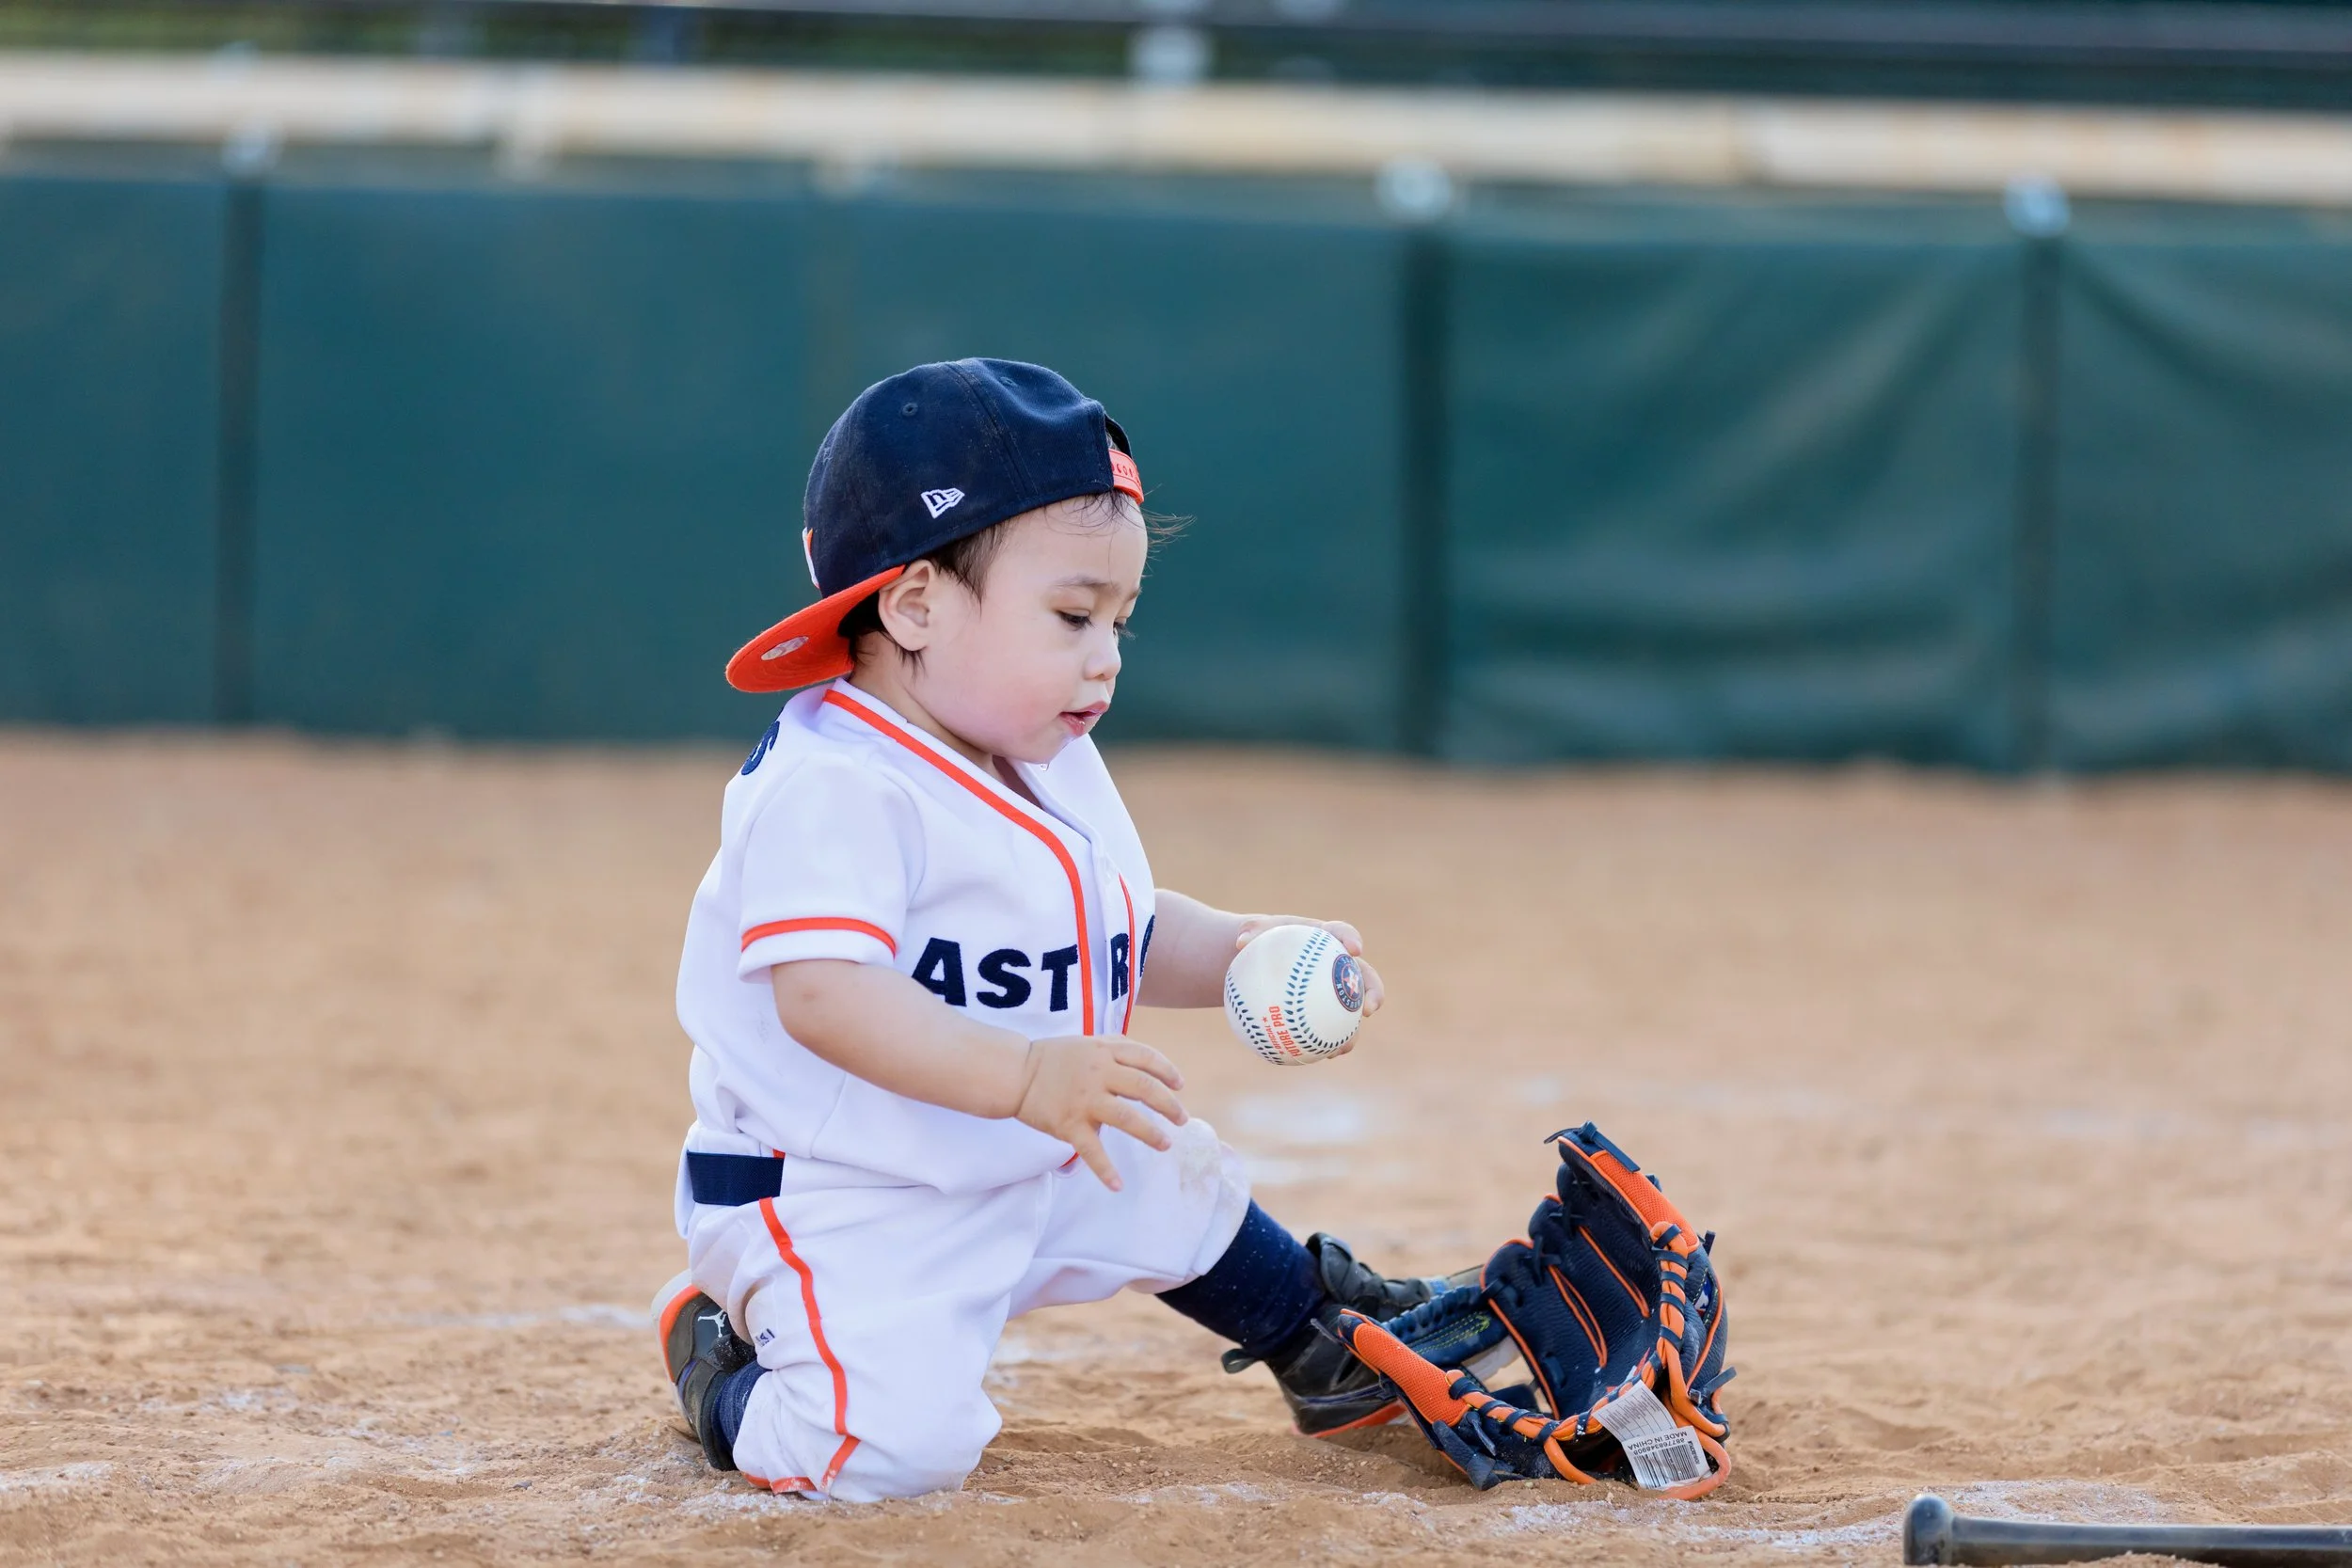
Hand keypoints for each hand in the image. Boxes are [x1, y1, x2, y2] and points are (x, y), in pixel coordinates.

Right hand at [1013, 1035, 1187, 1190]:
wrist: (1015, 1073)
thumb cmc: (1052, 1059)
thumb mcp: (1087, 1043)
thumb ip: (1115, 1048)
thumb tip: (1146, 1063)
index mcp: (1104, 1052)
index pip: (1146, 1058)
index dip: (1168, 1071)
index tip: (1180, 1085)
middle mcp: (1099, 1073)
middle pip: (1144, 1087)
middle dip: (1168, 1104)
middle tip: (1182, 1119)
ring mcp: (1085, 1100)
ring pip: (1127, 1117)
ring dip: (1150, 1133)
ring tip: (1165, 1144)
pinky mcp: (1069, 1124)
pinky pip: (1092, 1150)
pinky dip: (1106, 1170)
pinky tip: (1118, 1185)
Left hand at [1234, 915, 1386, 1042]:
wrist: (1260, 964)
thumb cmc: (1261, 943)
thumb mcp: (1252, 934)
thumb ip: (1250, 932)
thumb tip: (1241, 942)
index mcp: (1327, 939)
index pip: (1343, 934)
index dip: (1352, 939)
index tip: (1354, 949)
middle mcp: (1339, 965)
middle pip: (1365, 977)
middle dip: (1374, 992)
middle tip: (1368, 1008)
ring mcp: (1335, 992)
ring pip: (1353, 1011)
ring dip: (1355, 1030)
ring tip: (1345, 1046)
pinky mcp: (1327, 1012)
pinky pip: (1332, 1029)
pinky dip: (1330, 1043)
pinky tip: (1322, 1056)